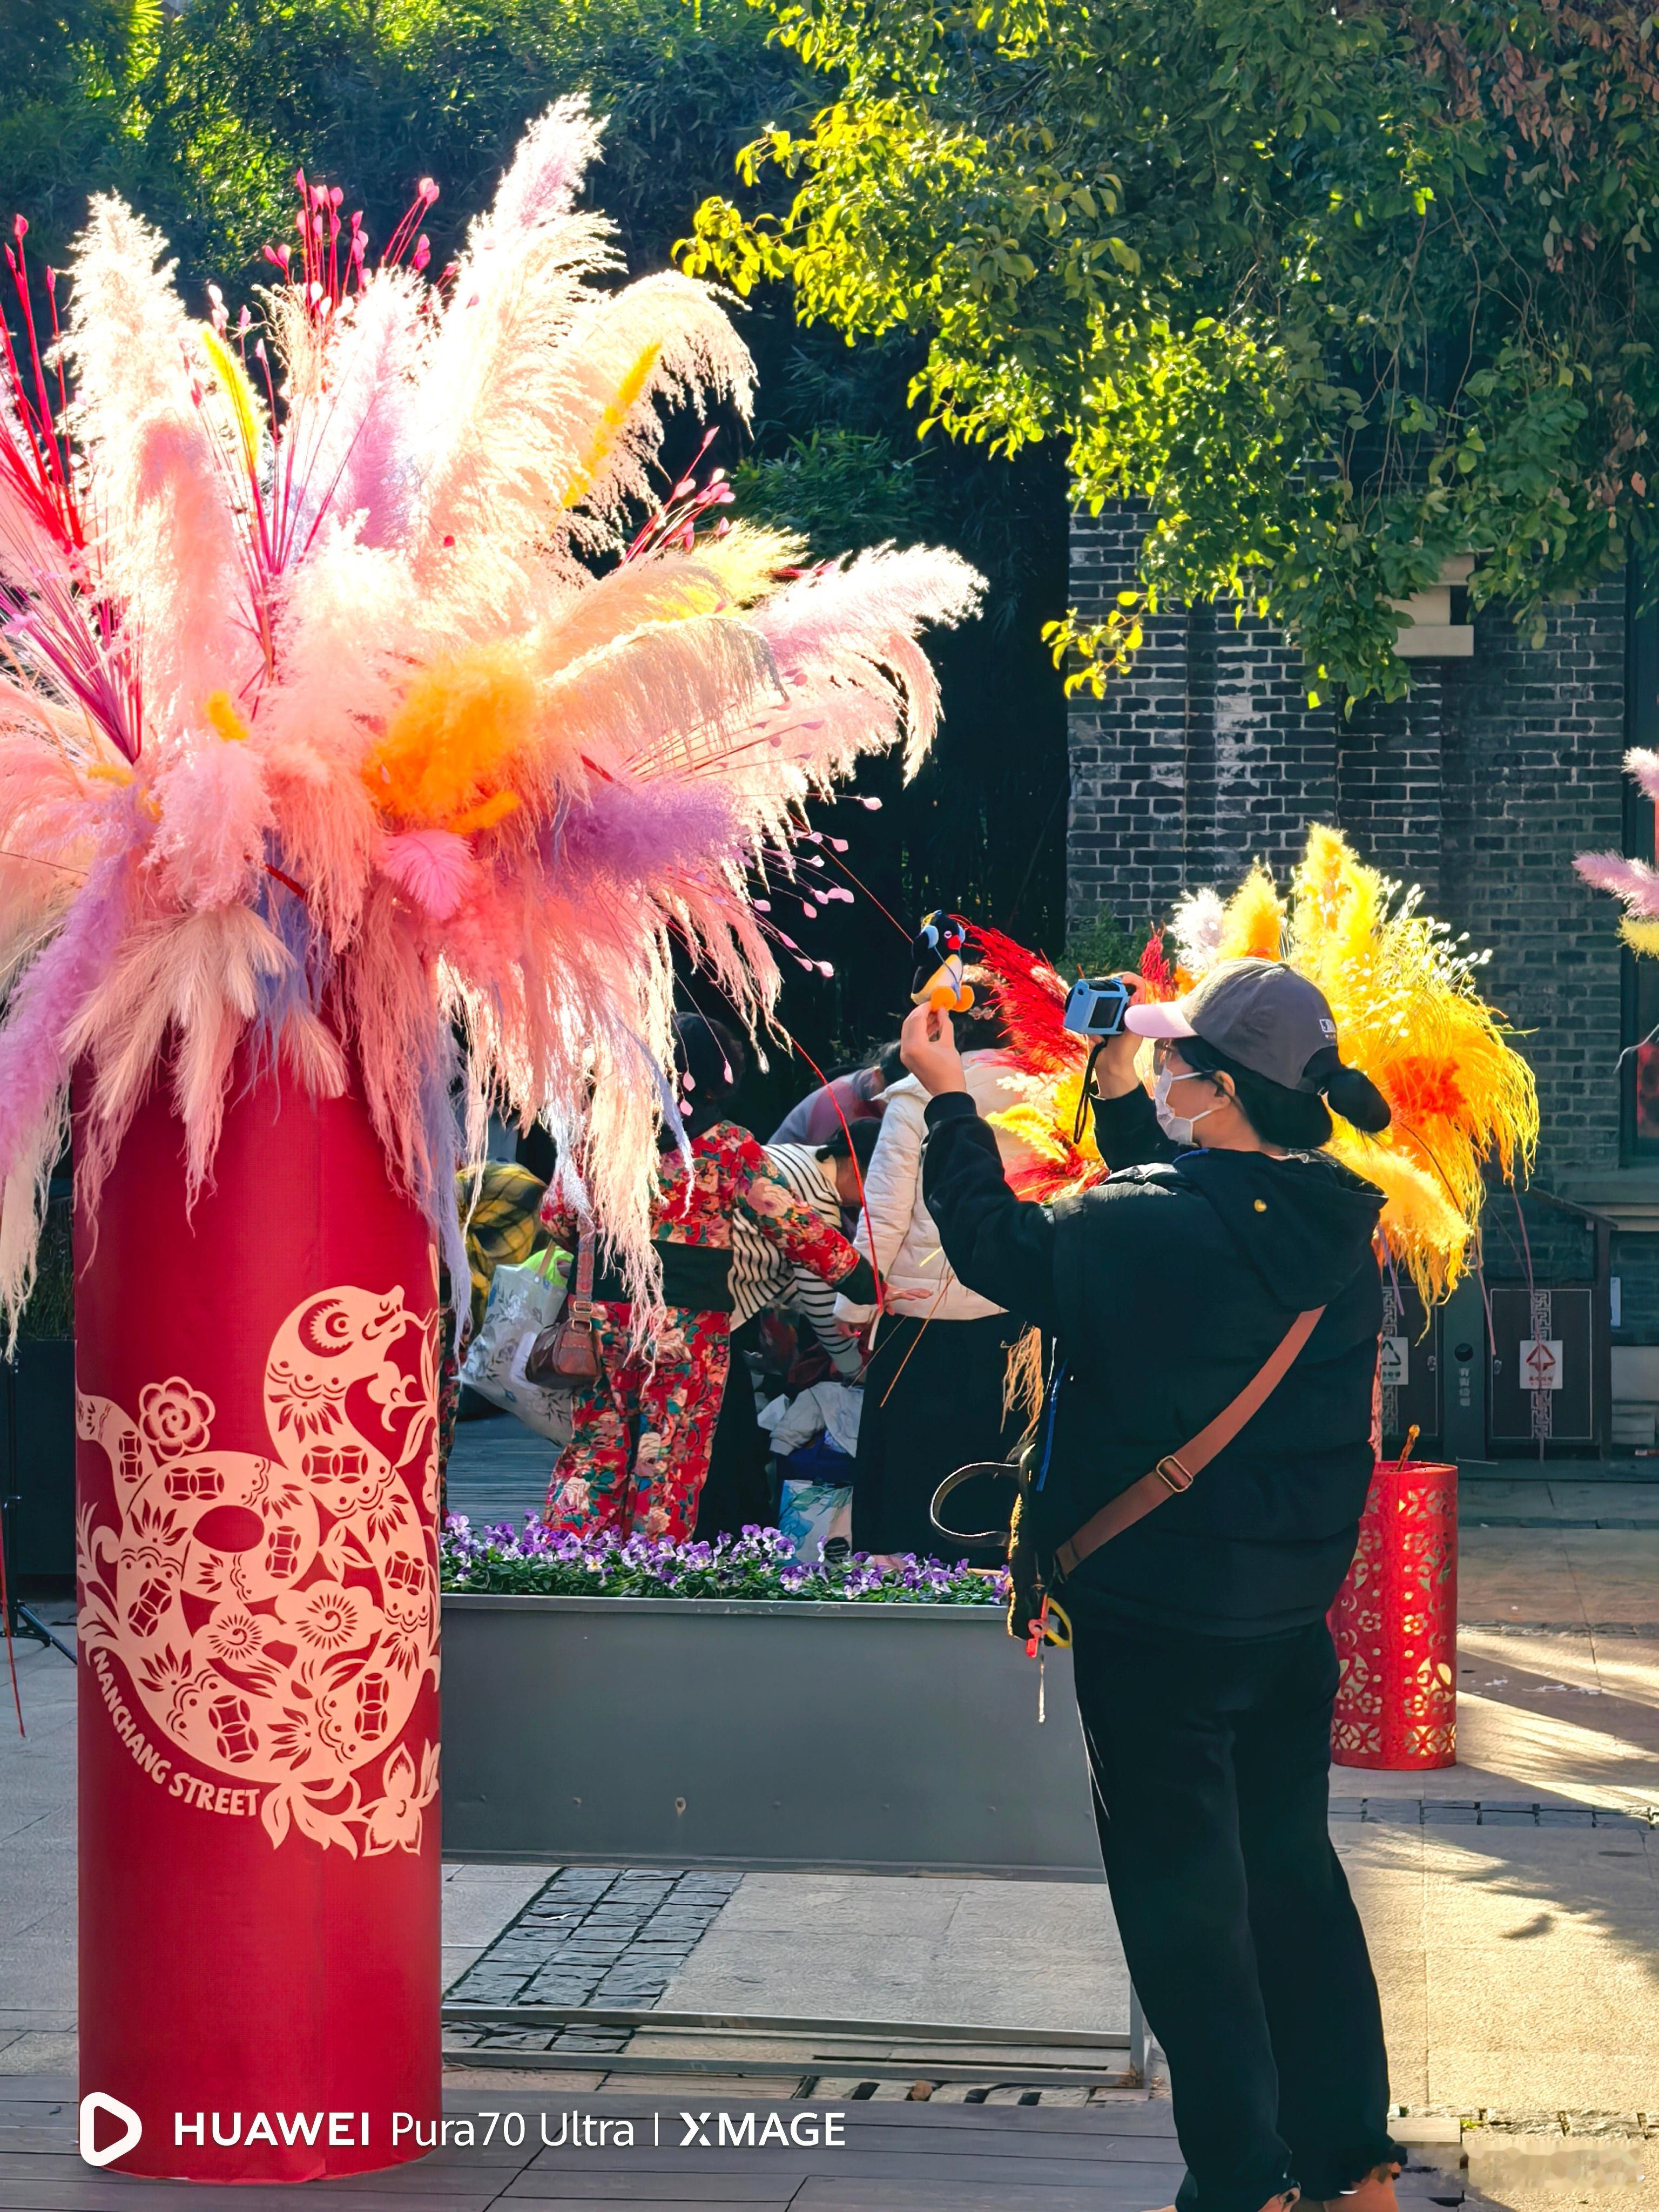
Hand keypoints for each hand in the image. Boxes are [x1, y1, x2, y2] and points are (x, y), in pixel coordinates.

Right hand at [877, 1282, 932, 1308]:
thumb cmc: (879, 1294)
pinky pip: (903, 1295)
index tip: (927, 1293)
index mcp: (900, 1292)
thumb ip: (889, 1307)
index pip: (912, 1292)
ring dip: (918, 1293)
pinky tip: (913, 1298)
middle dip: (923, 1292)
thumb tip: (891, 1313)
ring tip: (926, 1295)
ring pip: (911, 1292)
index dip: (920, 1293)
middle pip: (914, 1291)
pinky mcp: (895, 1293)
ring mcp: (898, 1291)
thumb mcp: (885, 1303)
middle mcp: (901, 1291)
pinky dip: (908, 1296)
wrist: (873, 1289)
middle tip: (931, 1293)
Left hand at [900, 1002, 967, 1095]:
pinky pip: (911, 1039)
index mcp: (915, 1045)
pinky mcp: (908, 1058)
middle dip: (921, 1013)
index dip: (926, 1008)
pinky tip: (932, 1027)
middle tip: (934, 1007)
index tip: (935, 1002)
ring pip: (909, 1031)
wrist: (947, 1093)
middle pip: (909, 1023)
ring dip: (920, 1022)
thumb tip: (942, 1010)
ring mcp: (905, 1054)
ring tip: (936, 1016)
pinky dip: (919, 1032)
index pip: (916, 1019)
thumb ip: (944, 1024)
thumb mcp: (948, 1044)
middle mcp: (906, 1049)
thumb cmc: (950, 1070)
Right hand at [1088, 973, 1148, 1098]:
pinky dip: (1085, 1009)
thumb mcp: (1133, 1034)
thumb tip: (1134, 995)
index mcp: (1134, 1009)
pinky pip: (1089, 1009)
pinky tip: (1082, 1008)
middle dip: (1108, 984)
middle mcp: (1121, 1008)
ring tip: (1088, 996)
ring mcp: (1107, 1013)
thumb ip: (1134, 1016)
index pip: (1137, 986)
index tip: (1120, 980)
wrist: (1109, 1066)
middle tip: (1100, 986)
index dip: (1130, 979)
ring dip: (1094, 995)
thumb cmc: (1125, 1051)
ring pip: (1101, 995)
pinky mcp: (1095, 1020)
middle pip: (1116, 987)